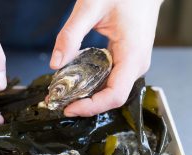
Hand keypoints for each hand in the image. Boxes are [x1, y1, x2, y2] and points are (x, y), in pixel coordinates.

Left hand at [50, 0, 162, 116]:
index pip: (114, 95)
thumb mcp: (91, 7)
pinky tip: (75, 79)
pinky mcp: (126, 60)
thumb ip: (71, 34)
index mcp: (133, 55)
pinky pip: (109, 80)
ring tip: (63, 92)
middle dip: (84, 104)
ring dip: (87, 95)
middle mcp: (136, 65)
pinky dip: (91, 83)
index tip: (69, 108)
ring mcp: (132, 64)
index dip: (91, 107)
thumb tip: (55, 63)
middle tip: (59, 101)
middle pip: (110, 97)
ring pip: (109, 90)